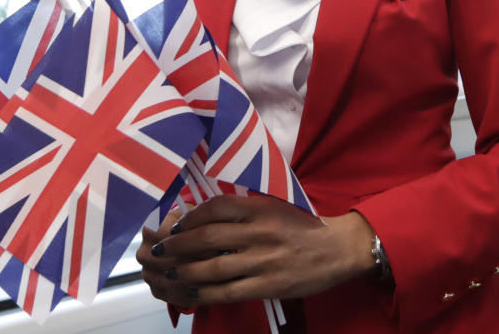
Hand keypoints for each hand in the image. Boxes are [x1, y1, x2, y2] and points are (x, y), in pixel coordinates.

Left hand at [136, 195, 375, 306]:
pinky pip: (228, 292)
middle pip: (207, 238)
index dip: (190, 216)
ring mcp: (263, 261)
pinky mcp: (267, 286)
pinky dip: (205, 293)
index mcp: (262, 208)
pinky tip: (192, 291)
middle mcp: (260, 232)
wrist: (337, 249)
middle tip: (161, 249)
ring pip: (212, 268)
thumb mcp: (276, 205)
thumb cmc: (303, 225)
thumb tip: (204, 212)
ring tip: (171, 271)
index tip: (177, 223)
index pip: (216, 207)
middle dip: (177, 245)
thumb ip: (245, 207)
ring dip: (185, 271)